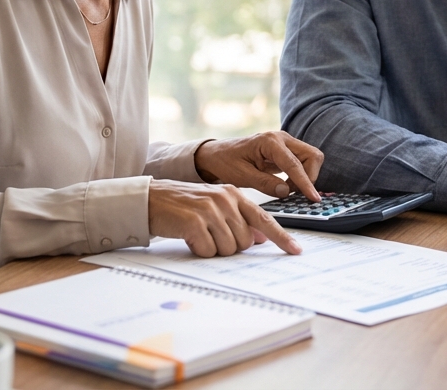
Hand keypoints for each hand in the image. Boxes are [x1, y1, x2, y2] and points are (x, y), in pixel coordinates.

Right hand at [148, 180, 301, 256]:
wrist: (150, 199)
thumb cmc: (182, 206)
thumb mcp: (214, 205)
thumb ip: (238, 219)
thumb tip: (260, 239)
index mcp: (233, 194)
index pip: (264, 219)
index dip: (281, 237)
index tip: (296, 250)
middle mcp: (225, 199)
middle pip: (244, 242)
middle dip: (229, 246)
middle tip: (209, 235)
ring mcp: (210, 210)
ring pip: (228, 248)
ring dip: (213, 248)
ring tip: (198, 234)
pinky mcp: (195, 222)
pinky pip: (208, 251)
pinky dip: (199, 250)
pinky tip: (189, 237)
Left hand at [194, 131, 323, 200]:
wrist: (216, 155)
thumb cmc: (225, 162)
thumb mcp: (242, 176)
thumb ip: (265, 184)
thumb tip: (287, 192)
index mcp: (269, 141)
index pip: (294, 164)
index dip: (305, 183)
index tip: (313, 198)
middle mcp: (281, 138)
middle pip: (312, 156)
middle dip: (309, 177)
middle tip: (294, 193)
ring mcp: (285, 143)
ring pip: (310, 159)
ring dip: (305, 177)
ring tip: (287, 190)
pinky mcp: (285, 151)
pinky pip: (302, 162)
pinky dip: (300, 176)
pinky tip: (286, 185)